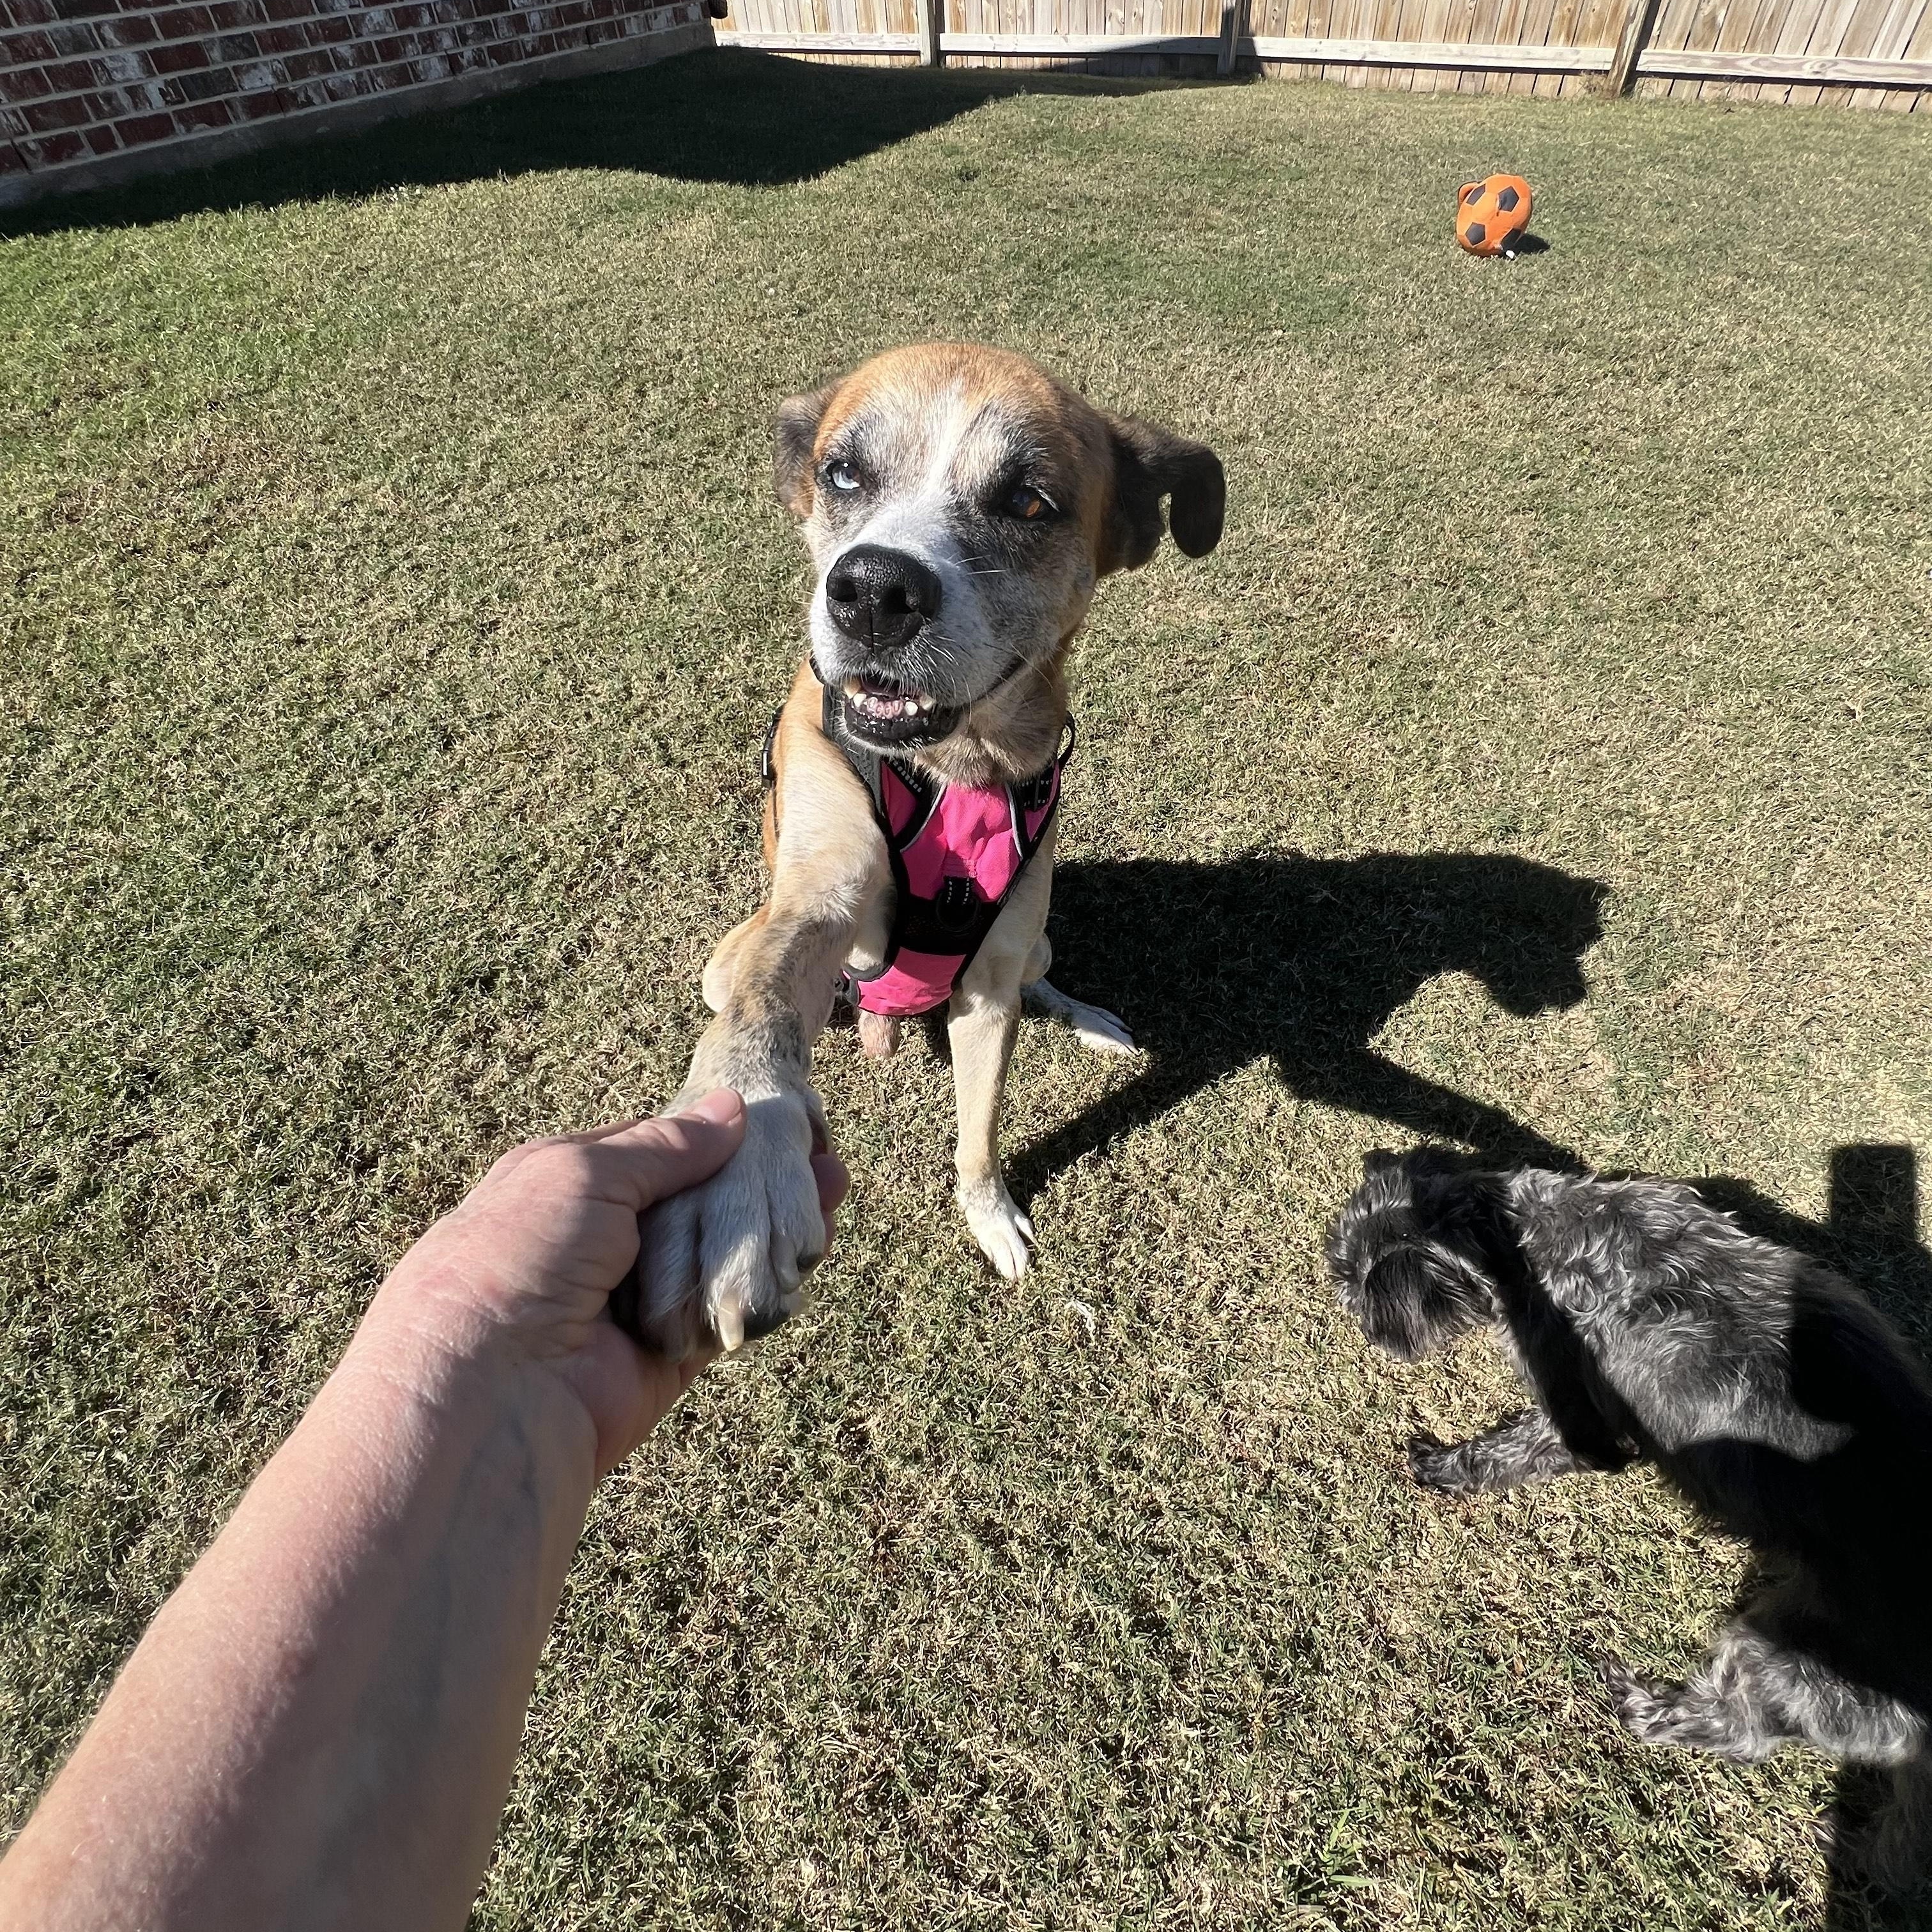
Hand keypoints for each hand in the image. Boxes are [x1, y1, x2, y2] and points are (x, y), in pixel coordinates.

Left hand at [374, 1091, 847, 1473]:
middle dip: (753, 1178)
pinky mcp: (669, 1356)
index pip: (651, 1150)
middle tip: (817, 1153)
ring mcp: (635, 1301)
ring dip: (774, 1226)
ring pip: (719, 1254)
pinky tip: (816, 1248)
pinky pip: (728, 1312)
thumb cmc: (517, 1255)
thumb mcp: (583, 1172)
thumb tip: (732, 1110)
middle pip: (693, 1201)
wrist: (491, 1390)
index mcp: (564, 1186)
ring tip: (834, 1189)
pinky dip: (771, 1284)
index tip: (770, 1119)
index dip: (710, 1135)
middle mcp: (599, 1243)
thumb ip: (665, 1145)